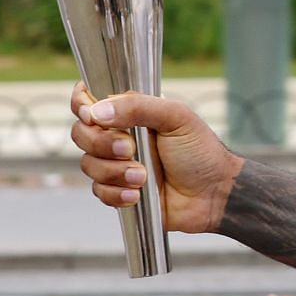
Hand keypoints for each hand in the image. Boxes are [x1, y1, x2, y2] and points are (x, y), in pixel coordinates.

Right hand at [69, 81, 240, 234]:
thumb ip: (138, 107)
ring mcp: (117, 165)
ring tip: (144, 176)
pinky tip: (138, 194)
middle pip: (81, 134)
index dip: (82, 106)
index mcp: (132, 112)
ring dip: (115, 172)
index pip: (91, 101)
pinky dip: (116, 194)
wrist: (214, 194)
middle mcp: (120, 135)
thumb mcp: (176, 118)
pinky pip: (98, 192)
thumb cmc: (201, 152)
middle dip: (102, 143)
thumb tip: (98, 110)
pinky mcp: (119, 191)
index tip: (92, 116)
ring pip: (88, 165)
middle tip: (130, 149)